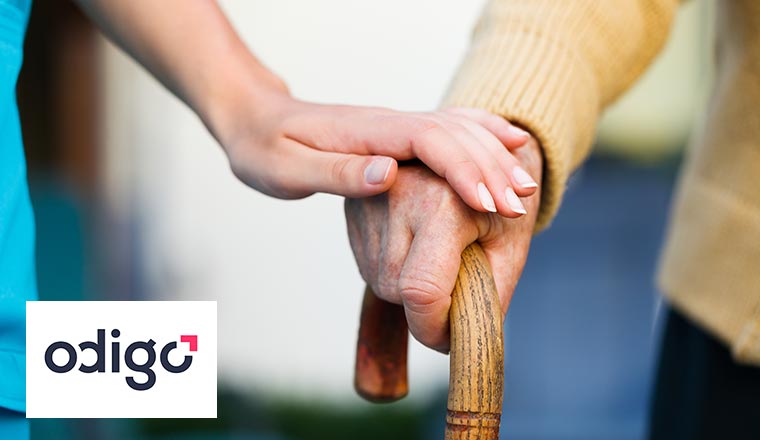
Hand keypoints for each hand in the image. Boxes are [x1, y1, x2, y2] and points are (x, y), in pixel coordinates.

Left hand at [212, 86, 537, 213]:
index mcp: (367, 133)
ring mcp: (396, 126)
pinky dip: (483, 134)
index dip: (462, 169)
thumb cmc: (264, 148)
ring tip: (526, 187)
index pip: (428, 142)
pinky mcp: (397, 135)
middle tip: (522, 205)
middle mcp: (389, 123)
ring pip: (458, 132)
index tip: (489, 202)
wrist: (253, 118)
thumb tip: (389, 174)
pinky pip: (450, 129)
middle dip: (490, 169)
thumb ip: (338, 174)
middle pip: (453, 136)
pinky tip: (509, 141)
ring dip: (494, 156)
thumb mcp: (287, 169)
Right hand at [345, 138, 541, 350]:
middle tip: (458, 283)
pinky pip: (369, 265)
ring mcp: (368, 197)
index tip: (450, 339)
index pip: (421, 289)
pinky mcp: (353, 205)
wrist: (476, 150)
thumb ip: (488, 297)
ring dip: (409, 288)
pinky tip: (417, 245)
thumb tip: (460, 341)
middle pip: (398, 290)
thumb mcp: (509, 247)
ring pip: (381, 281)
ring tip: (439, 255)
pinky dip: (395, 270)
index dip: (434, 328)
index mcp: (442, 200)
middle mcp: (396, 193)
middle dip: (427, 307)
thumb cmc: (501, 200)